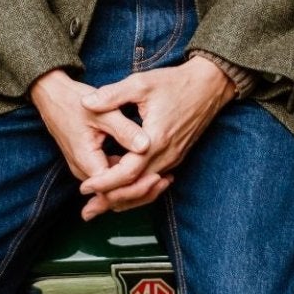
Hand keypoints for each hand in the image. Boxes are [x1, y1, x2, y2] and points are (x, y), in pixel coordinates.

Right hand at [29, 69, 151, 209]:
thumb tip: (146, 146)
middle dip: (141, 191)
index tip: (159, 176)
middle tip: (167, 181)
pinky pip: (111, 180)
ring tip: (164, 180)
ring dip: (136, 187)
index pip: (114, 187)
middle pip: (114, 194)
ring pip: (113, 190)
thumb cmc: (74, 101)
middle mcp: (83, 171)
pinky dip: (128, 179)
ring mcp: (85, 170)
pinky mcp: (90, 165)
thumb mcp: (102, 113)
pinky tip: (151, 171)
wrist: (52, 96)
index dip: (137, 186)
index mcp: (86, 161)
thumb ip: (124, 130)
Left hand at [73, 56, 234, 218]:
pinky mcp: (176, 157)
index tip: (85, 187)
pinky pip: (153, 181)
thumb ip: (112, 95)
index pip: (127, 173)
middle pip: (136, 189)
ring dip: (123, 199)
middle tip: (87, 211)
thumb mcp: (140, 84)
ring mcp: (173, 159)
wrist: (209, 86)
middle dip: (110, 200)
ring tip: (100, 206)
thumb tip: (86, 103)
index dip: (104, 182)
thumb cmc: (175, 83)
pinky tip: (121, 191)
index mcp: (156, 139)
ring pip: (146, 189)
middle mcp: (166, 155)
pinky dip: (136, 189)